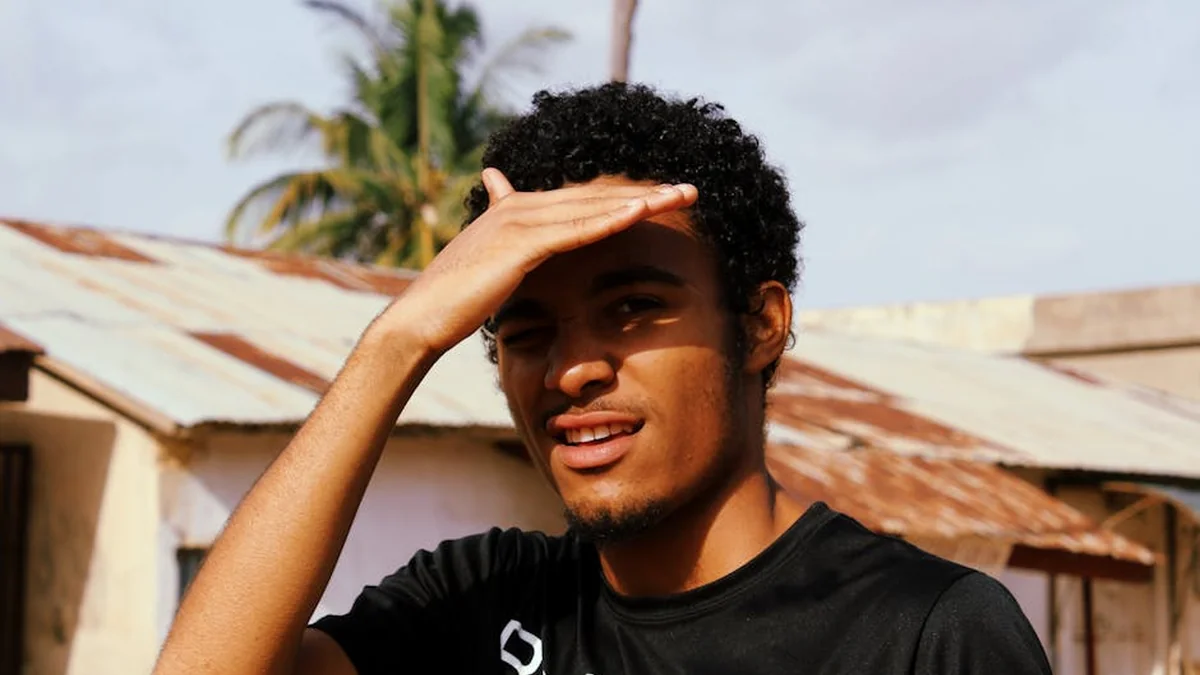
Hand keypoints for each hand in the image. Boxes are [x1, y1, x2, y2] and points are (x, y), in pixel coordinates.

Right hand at [377, 168, 697, 354]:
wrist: (419, 321)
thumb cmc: (455, 304)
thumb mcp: (490, 270)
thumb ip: (510, 251)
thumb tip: (518, 246)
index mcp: (516, 211)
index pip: (582, 200)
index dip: (624, 197)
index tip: (663, 198)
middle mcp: (518, 207)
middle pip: (595, 195)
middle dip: (644, 192)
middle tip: (689, 190)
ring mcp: (517, 221)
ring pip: (592, 206)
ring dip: (640, 200)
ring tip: (681, 196)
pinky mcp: (518, 244)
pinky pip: (574, 229)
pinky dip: (609, 219)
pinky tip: (641, 213)